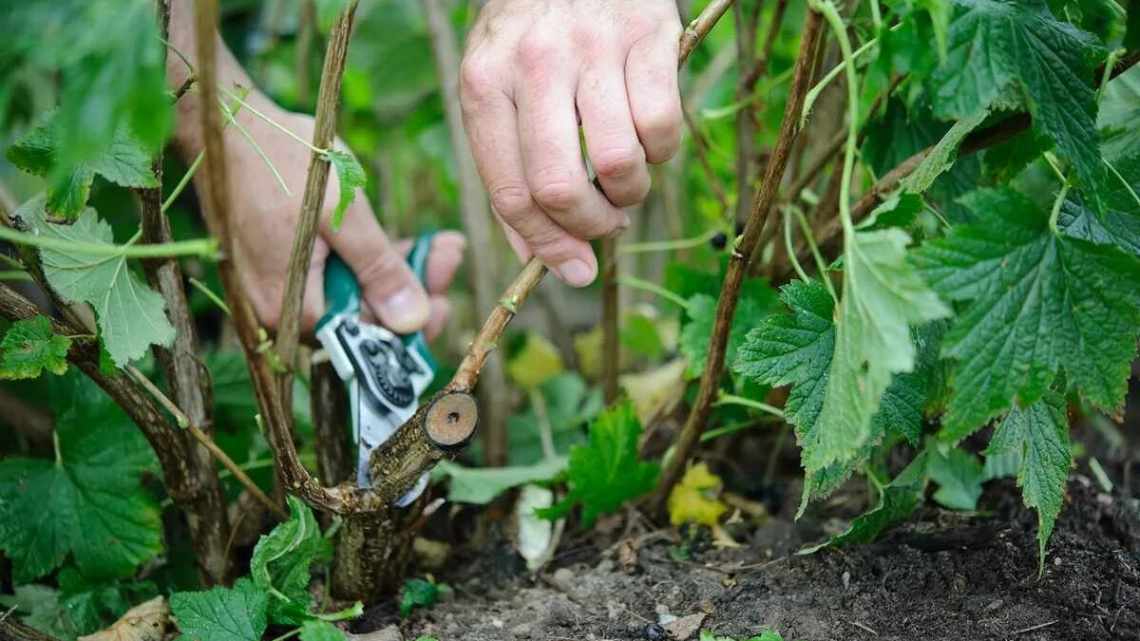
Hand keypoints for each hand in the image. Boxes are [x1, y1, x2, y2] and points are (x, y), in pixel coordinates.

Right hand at [187, 105, 463, 337]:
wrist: (228, 123)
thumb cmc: (282, 162)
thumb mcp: (344, 214)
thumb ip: (378, 271)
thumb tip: (413, 321)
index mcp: (292, 308)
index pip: (364, 339)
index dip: (411, 322)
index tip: (448, 300)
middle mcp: (282, 309)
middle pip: (363, 317)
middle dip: (413, 290)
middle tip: (450, 255)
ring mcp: (282, 287)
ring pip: (355, 294)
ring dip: (399, 271)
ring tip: (442, 243)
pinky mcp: (286, 265)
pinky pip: (337, 275)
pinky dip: (372, 260)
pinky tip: (408, 242)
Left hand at [460, 0, 682, 285]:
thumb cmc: (531, 35)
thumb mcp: (498, 90)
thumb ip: (510, 171)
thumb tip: (540, 258)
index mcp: (484, 85)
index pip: (511, 192)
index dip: (547, 246)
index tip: (576, 271)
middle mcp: (533, 64)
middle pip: (561, 187)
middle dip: (590, 228)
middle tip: (606, 225)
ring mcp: (593, 47)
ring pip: (617, 163)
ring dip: (630, 193)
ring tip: (626, 180)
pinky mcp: (648, 35)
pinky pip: (662, 127)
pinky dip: (662, 153)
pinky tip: (649, 140)